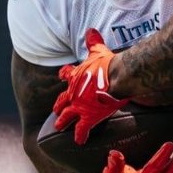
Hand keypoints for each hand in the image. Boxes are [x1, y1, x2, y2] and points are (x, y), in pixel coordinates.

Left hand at [54, 28, 127, 144]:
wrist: (116, 78)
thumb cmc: (108, 64)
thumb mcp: (98, 51)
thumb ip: (93, 42)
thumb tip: (90, 30)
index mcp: (76, 76)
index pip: (66, 74)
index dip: (65, 75)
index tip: (62, 75)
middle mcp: (73, 92)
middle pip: (62, 99)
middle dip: (59, 105)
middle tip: (56, 110)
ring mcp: (79, 106)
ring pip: (66, 116)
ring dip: (62, 122)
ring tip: (59, 127)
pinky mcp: (88, 117)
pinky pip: (82, 129)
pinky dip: (80, 135)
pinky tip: (79, 141)